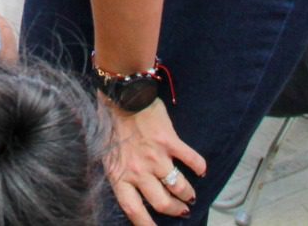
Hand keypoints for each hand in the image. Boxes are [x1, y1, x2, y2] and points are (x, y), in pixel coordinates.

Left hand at [104, 99, 206, 225]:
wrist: (122, 95)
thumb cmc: (110, 123)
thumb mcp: (106, 154)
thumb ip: (118, 174)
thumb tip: (129, 190)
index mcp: (120, 176)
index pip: (134, 211)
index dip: (146, 225)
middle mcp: (139, 171)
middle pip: (162, 203)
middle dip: (175, 210)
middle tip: (182, 210)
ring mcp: (156, 157)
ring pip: (178, 187)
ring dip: (187, 194)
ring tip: (190, 195)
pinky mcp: (170, 141)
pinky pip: (191, 160)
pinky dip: (199, 167)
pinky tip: (201, 171)